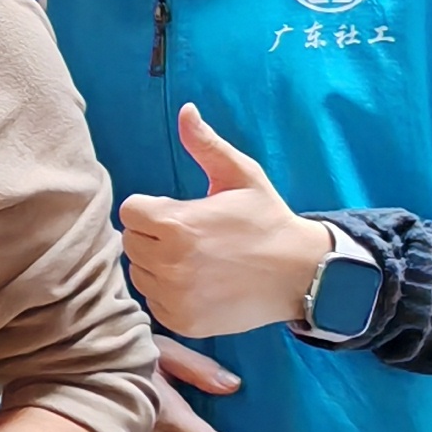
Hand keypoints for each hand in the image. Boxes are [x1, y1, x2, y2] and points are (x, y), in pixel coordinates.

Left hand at [115, 104, 331, 339]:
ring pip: (140, 274)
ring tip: (193, 259)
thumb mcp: (241, 175)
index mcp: (174, 224)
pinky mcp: (182, 321)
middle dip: (152, 235)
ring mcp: (174, 296)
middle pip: (130, 242)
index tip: (178, 213)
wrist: (300, 274)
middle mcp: (168, 263)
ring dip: (156, 265)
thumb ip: (206, 145)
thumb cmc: (267, 219)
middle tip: (188, 236)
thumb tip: (186, 111)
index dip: (152, 209)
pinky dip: (169, 293)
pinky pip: (155, 301)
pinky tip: (197, 282)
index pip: (130, 212)